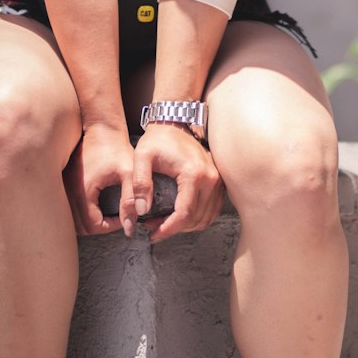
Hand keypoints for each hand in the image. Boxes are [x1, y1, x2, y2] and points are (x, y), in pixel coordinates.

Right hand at [63, 123, 140, 237]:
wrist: (101, 127)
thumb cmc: (116, 148)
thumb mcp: (128, 173)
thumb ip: (130, 200)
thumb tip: (130, 227)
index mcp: (84, 191)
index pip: (92, 226)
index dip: (110, 227)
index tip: (123, 217)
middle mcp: (69, 190)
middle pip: (79, 227)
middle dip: (99, 227)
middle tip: (115, 217)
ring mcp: (63, 185)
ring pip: (72, 218)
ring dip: (89, 221)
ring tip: (106, 212)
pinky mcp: (63, 181)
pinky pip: (69, 207)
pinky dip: (82, 212)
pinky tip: (96, 203)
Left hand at [132, 123, 223, 242]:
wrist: (175, 123)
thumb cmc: (158, 139)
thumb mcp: (141, 157)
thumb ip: (140, 183)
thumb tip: (142, 211)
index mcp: (193, 174)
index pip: (184, 214)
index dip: (168, 229)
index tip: (153, 235)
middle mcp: (211, 178)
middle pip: (196, 219)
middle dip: (174, 229)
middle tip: (153, 227)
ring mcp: (218, 180)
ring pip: (206, 218)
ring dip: (185, 226)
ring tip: (164, 223)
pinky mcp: (218, 181)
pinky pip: (211, 210)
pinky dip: (196, 218)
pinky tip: (179, 216)